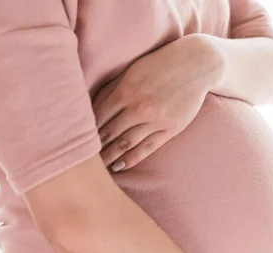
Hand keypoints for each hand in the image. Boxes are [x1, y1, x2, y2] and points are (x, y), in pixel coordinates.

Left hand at [92, 34, 222, 171]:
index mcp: (126, 92)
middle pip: (109, 133)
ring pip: (126, 143)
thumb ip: (113, 89)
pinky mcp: (171, 128)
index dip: (85, 131)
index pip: (98, 117)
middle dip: (94, 148)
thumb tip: (91, 108)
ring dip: (110, 156)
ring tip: (98, 168)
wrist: (197, 64)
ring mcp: (156, 120)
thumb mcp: (133, 70)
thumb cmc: (160, 64)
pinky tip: (120, 165)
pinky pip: (148, 147)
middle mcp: (139, 108)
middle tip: (80, 161)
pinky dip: (132, 158)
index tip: (75, 142)